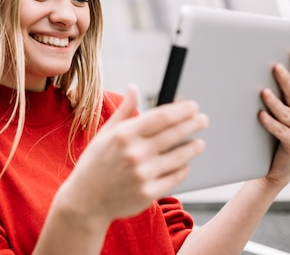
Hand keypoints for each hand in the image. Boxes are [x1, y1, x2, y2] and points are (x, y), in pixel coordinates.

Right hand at [55, 85, 207, 226]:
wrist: (86, 200)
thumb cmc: (95, 164)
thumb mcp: (105, 134)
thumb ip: (124, 111)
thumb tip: (133, 88)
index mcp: (124, 135)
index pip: (161, 117)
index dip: (181, 110)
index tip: (193, 106)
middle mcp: (135, 153)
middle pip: (174, 134)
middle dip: (193, 124)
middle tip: (203, 120)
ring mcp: (143, 174)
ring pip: (179, 157)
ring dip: (193, 147)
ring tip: (199, 143)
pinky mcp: (149, 193)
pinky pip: (174, 177)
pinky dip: (183, 169)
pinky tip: (185, 164)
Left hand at [259, 50, 289, 186]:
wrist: (274, 166)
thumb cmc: (270, 134)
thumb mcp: (275, 112)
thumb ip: (273, 94)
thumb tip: (255, 73)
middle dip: (286, 80)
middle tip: (275, 67)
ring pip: (287, 112)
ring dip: (275, 102)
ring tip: (263, 92)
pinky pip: (281, 130)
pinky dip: (270, 122)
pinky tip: (260, 115)